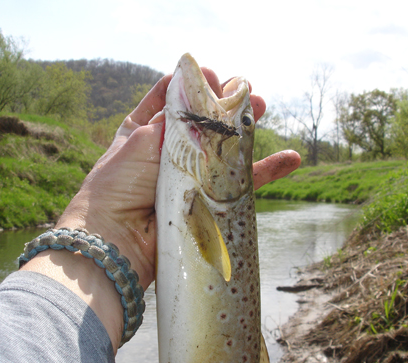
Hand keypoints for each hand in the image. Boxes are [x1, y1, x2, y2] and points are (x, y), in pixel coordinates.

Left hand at [56, 69, 299, 288]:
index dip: (190, 87)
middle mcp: (166, 154)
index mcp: (141, 134)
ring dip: (245, 129)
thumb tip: (193, 96)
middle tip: (245, 88)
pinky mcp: (207, 203)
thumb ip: (171, 122)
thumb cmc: (118, 187)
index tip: (210, 76)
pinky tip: (290, 158)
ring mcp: (189, 178)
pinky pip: (240, 185)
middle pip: (201, 124)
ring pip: (224, 150)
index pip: (167, 102)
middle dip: (223, 105)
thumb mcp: (140, 142)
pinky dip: (266, 171)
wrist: (117, 240)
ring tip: (261, 106)